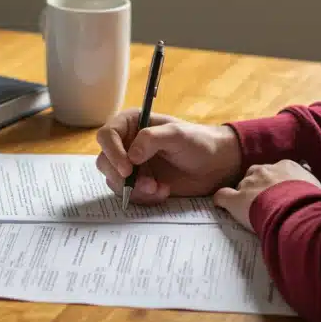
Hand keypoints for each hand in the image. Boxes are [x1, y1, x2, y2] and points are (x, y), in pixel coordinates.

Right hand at [95, 108, 242, 205]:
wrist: (215, 165)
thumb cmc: (198, 142)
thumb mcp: (177, 135)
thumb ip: (152, 139)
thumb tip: (131, 155)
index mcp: (131, 123)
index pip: (106, 135)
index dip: (112, 152)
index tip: (128, 169)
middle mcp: (126, 143)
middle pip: (105, 161)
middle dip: (123, 177)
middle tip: (148, 184)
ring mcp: (131, 165)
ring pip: (114, 181)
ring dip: (135, 189)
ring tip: (159, 189)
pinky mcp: (138, 184)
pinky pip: (128, 194)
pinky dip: (144, 197)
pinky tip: (163, 192)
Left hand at [213, 160, 320, 230]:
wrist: (297, 211)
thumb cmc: (313, 203)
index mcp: (287, 167)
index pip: (278, 170)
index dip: (278, 182)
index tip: (281, 193)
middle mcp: (266, 170)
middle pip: (257, 174)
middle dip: (259, 186)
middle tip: (265, 202)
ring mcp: (248, 183)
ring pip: (241, 185)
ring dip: (244, 195)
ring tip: (248, 209)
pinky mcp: (235, 198)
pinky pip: (222, 196)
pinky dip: (221, 200)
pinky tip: (222, 206)